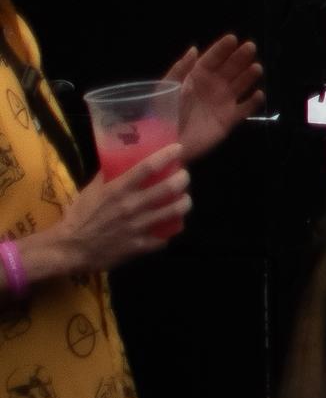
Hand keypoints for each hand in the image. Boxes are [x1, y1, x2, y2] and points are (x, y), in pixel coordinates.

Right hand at [26, 147, 186, 282]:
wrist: (69, 249)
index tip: (178, 148)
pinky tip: (169, 227)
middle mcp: (132, 206)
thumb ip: (106, 176)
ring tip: (184, 200)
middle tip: (183, 176)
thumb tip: (119, 159)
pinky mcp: (141, 245)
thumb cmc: (79, 216)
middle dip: (183, 179)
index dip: (167, 155)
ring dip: (184, 203)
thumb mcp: (90, 191)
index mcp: (117, 190)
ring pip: (175, 211)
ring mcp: (139, 227)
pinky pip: (165, 237)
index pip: (147, 168)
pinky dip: (169, 231)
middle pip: (169, 188)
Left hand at [166, 36, 262, 159]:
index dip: (222, 49)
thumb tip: (194, 49)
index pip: (212, 59)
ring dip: (249, 76)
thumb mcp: (167, 89)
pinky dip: (254, 102)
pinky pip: (246, 109)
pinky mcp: (230, 119)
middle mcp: (213, 86)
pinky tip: (258, 94)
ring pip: (241, 84)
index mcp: (196, 76)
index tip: (233, 39)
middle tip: (250, 47)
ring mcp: (223, 102)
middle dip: (240, 57)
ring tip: (256, 68)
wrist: (166, 144)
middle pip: (230, 68)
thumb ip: (181, 69)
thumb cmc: (163, 114)